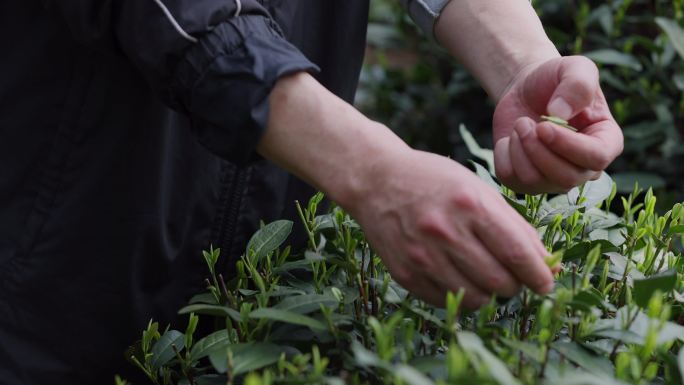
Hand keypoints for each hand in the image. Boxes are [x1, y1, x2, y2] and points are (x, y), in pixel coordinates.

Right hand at [346, 149, 553, 307]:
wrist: (376, 181)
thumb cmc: (432, 180)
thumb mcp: (476, 188)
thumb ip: (513, 224)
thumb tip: (544, 262)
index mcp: (469, 205)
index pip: (517, 253)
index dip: (539, 275)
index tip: (547, 283)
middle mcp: (445, 232)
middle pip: (499, 282)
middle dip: (515, 285)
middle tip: (513, 277)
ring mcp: (422, 255)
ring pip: (475, 299)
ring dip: (489, 294)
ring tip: (485, 277)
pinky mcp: (405, 273)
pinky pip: (446, 300)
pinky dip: (460, 294)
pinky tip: (458, 276)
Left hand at [493, 56, 623, 193]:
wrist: (526, 90)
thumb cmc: (555, 79)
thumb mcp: (574, 68)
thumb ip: (578, 85)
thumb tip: (559, 113)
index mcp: (607, 141)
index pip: (596, 158)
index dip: (568, 146)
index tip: (543, 125)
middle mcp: (584, 168)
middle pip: (566, 178)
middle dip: (538, 150)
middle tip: (523, 122)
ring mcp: (555, 178)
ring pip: (535, 182)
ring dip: (519, 150)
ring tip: (520, 124)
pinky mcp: (527, 181)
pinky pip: (511, 180)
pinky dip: (504, 157)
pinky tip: (511, 138)